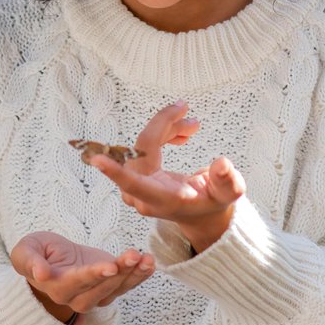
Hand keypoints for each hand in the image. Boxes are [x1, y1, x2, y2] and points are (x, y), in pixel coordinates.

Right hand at [10, 231, 154, 321]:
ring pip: (116, 289)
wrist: (51, 258)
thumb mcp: (25, 250)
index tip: (110, 266)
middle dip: (119, 272)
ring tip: (145, 258)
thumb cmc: (37, 253)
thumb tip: (39, 273)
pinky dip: (140, 275)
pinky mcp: (108, 288)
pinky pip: (126, 286)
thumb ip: (28, 261)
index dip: (93, 275)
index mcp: (55, 286)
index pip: (75, 282)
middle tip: (133, 255)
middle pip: (100, 288)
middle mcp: (75, 297)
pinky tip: (150, 263)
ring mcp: (94, 295)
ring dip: (133, 274)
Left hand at [89, 101, 245, 252]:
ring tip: (192, 125)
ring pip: (143, 144)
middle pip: (143, 150)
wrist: (201, 213)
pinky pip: (144, 145)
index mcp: (162, 199)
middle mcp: (143, 193)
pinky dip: (162, 134)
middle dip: (164, 127)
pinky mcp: (137, 174)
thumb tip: (223, 163)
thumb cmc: (213, 203)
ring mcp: (136, 184)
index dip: (115, 170)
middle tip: (186, 111)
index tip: (95, 160)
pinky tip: (181, 133)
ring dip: (166, 129)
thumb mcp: (229, 194)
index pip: (134, 183)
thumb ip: (227, 181)